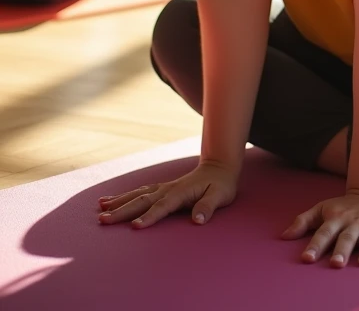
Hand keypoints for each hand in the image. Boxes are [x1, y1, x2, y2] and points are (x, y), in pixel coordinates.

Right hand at [98, 161, 237, 229]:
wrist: (219, 167)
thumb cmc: (221, 185)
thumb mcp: (220, 196)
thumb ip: (208, 206)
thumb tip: (198, 220)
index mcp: (181, 192)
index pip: (162, 207)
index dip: (149, 217)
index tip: (134, 227)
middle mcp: (167, 189)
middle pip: (142, 200)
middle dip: (123, 211)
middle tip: (104, 221)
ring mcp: (162, 187)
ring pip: (137, 195)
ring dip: (119, 202)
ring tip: (100, 209)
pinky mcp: (160, 189)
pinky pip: (138, 192)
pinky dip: (123, 196)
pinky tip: (109, 200)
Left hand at [282, 189, 358, 267]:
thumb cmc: (344, 207)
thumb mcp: (322, 209)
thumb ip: (303, 221)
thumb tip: (282, 236)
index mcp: (336, 218)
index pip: (324, 233)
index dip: (315, 245)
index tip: (306, 258)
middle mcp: (353, 222)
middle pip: (346, 237)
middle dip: (341, 250)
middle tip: (336, 264)